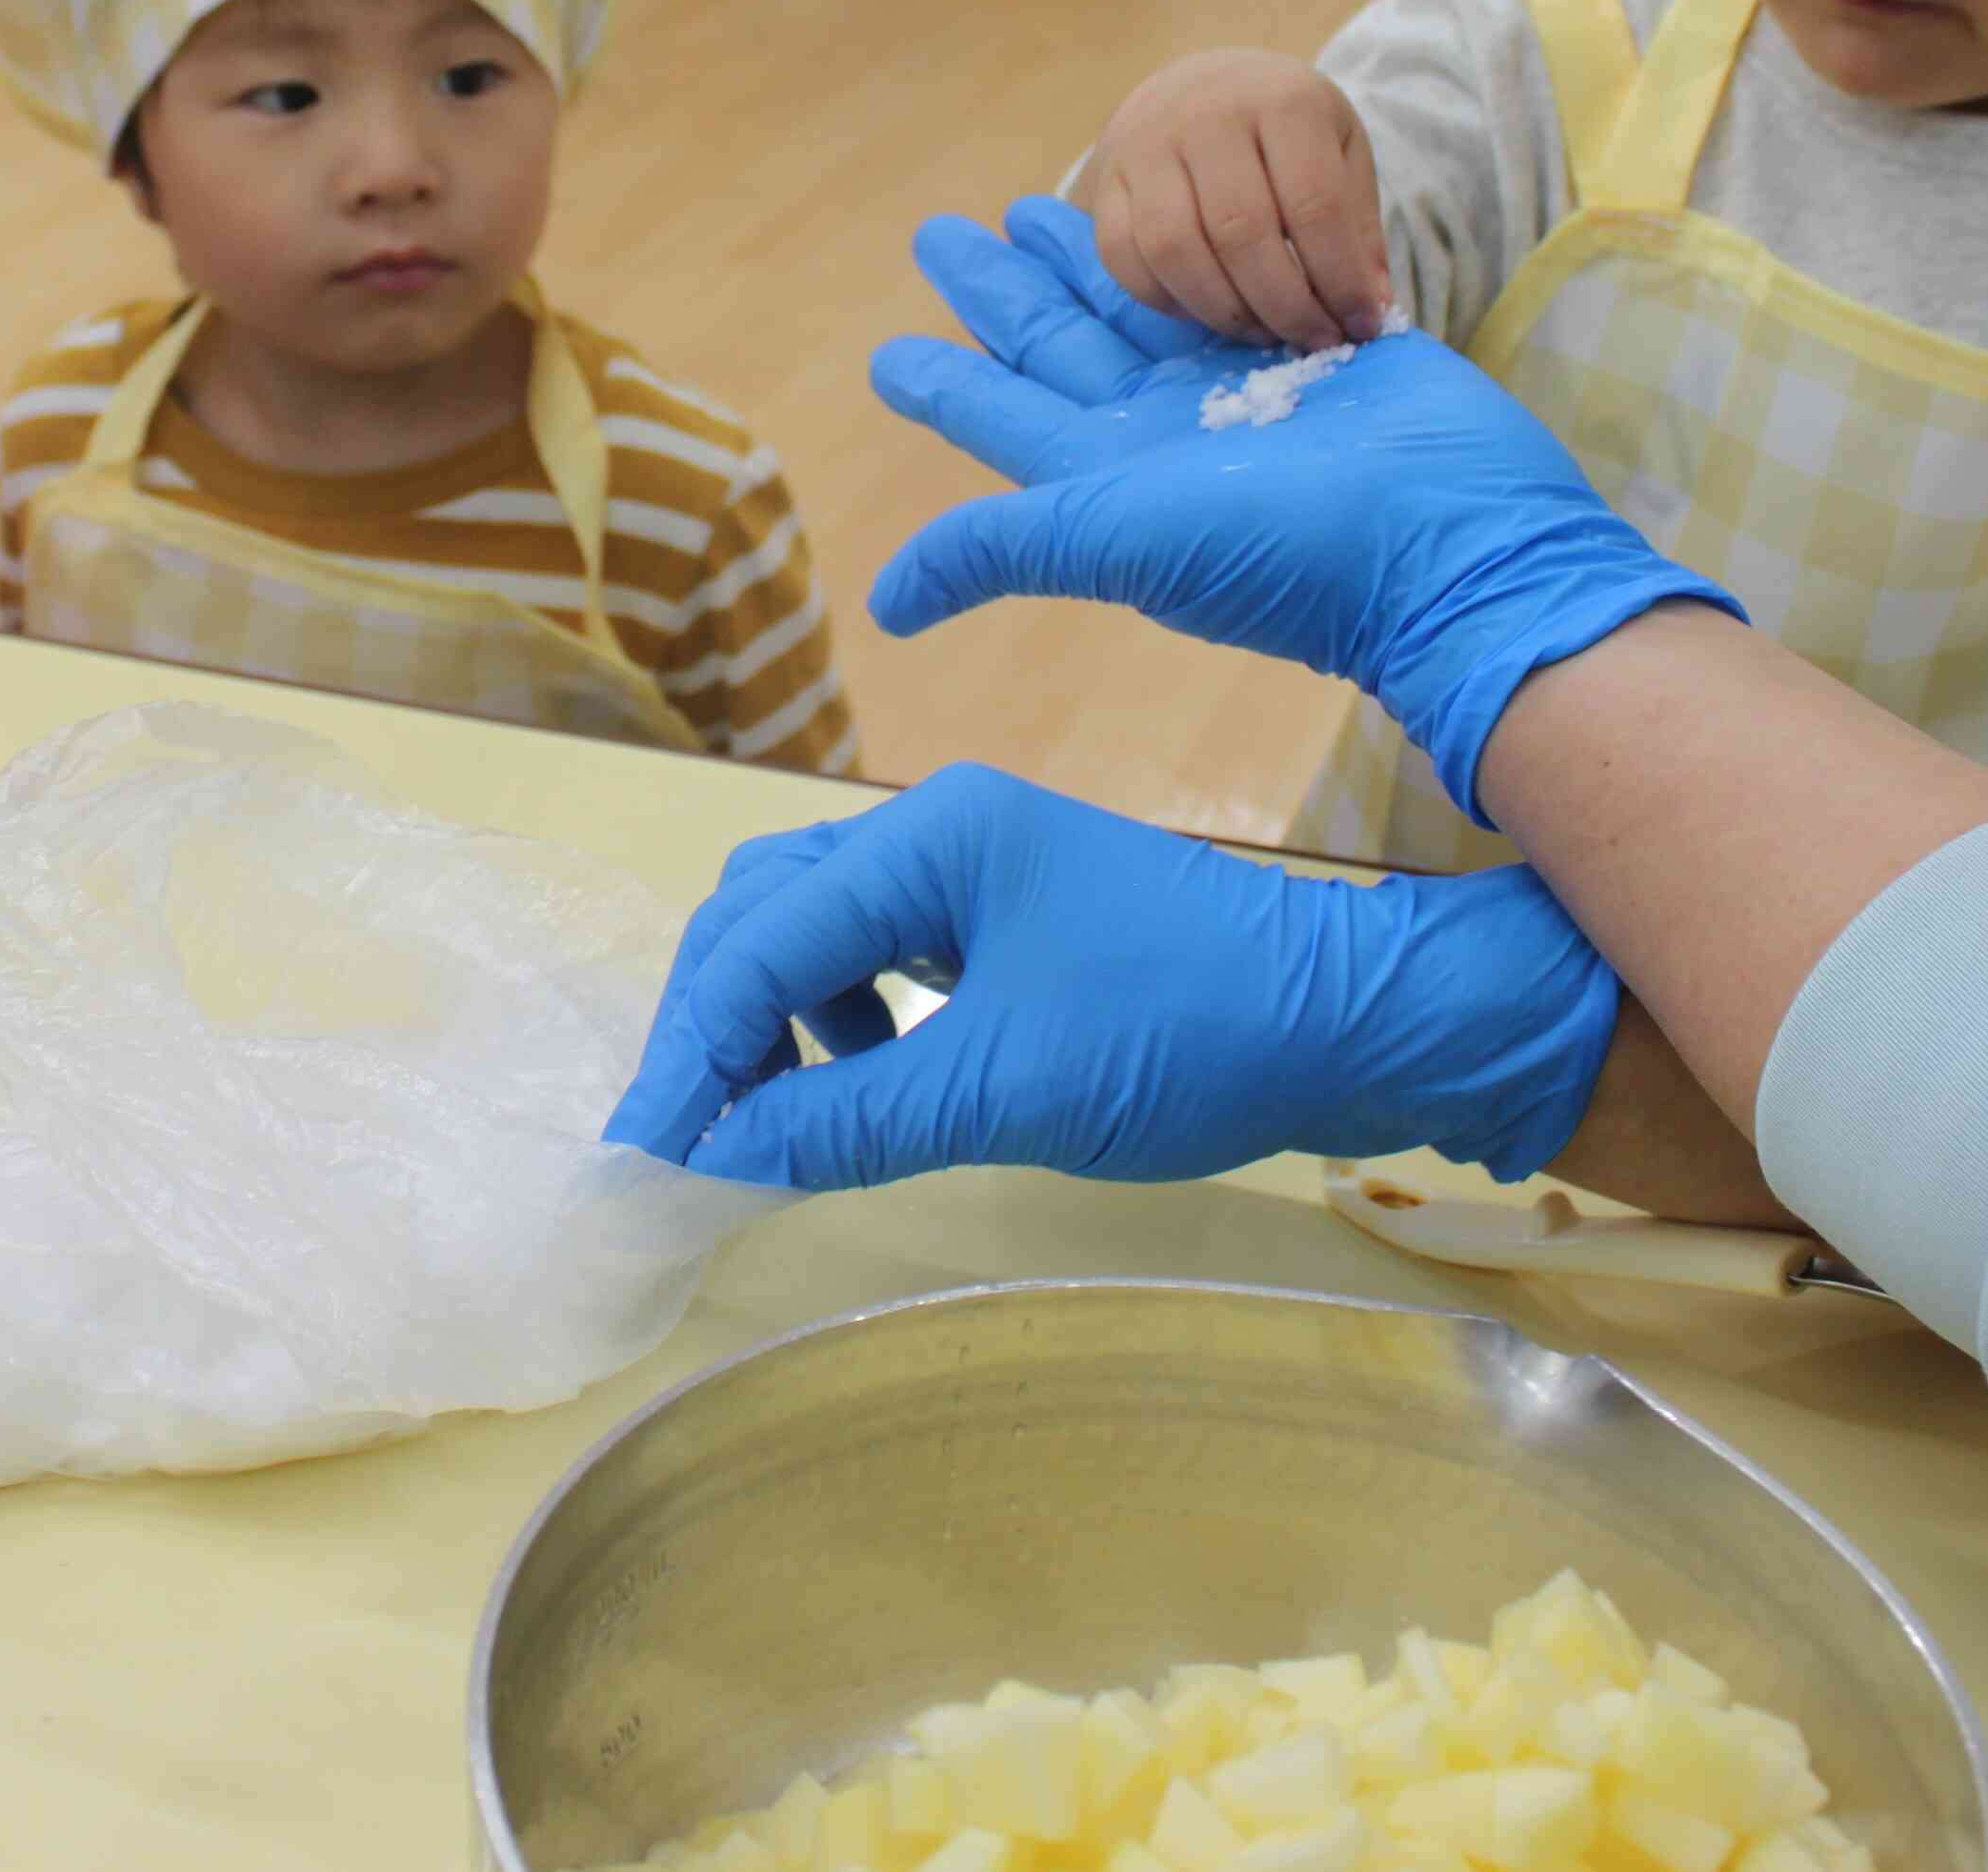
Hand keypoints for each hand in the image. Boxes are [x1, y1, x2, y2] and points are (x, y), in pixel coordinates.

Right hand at [601, 765, 1618, 1190]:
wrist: (1343, 1022)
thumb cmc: (1184, 1035)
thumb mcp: (1004, 1090)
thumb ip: (850, 1119)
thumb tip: (716, 1158)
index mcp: (932, 837)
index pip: (759, 940)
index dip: (692, 1051)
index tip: (644, 1153)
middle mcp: (938, 830)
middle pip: (765, 910)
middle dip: (713, 1021)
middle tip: (686, 1140)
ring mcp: (975, 868)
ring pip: (815, 928)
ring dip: (772, 1019)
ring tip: (778, 1122)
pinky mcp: (1005, 915)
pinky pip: (878, 952)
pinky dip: (838, 1018)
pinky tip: (862, 1083)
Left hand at [868, 201, 1740, 822]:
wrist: (1452, 537)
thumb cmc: (1286, 551)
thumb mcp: (1118, 541)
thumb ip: (1000, 546)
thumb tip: (882, 607)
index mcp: (1105, 481)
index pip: (999, 416)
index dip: (943, 382)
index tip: (886, 352)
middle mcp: (1160, 439)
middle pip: (1057, 345)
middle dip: (1002, 290)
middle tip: (946, 230)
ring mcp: (1235, 396)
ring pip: (1136, 310)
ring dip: (1084, 261)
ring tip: (1035, 206)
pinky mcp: (1306, 356)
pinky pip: (1227, 294)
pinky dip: (1191, 259)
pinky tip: (1166, 221)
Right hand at [1086, 50, 1393, 349]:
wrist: (1201, 85)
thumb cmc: (1283, 129)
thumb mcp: (1339, 152)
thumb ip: (1357, 228)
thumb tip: (1371, 310)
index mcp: (1282, 99)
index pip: (1314, 205)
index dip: (1340, 278)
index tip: (1361, 325)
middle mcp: (1206, 115)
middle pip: (1241, 232)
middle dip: (1285, 305)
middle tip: (1314, 339)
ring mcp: (1146, 146)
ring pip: (1175, 250)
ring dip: (1225, 311)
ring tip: (1264, 332)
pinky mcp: (1108, 182)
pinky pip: (1125, 258)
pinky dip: (1168, 302)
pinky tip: (1209, 311)